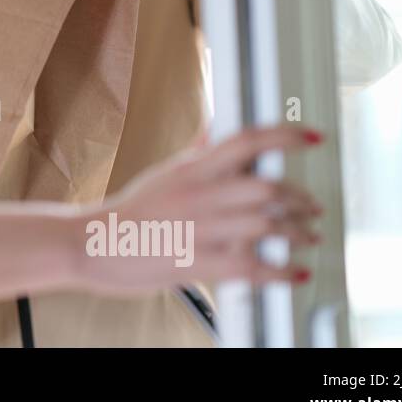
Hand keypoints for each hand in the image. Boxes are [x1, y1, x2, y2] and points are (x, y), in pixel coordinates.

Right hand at [70, 124, 324, 295]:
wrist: (91, 245)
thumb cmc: (128, 214)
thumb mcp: (163, 175)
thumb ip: (197, 154)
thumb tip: (217, 130)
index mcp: (191, 170)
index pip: (246, 141)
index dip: (285, 135)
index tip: (311, 137)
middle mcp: (197, 196)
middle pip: (266, 188)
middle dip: (299, 198)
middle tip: (311, 206)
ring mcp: (198, 230)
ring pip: (265, 226)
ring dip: (296, 233)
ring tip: (306, 237)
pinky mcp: (196, 263)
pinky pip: (251, 267)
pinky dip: (280, 271)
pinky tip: (293, 271)